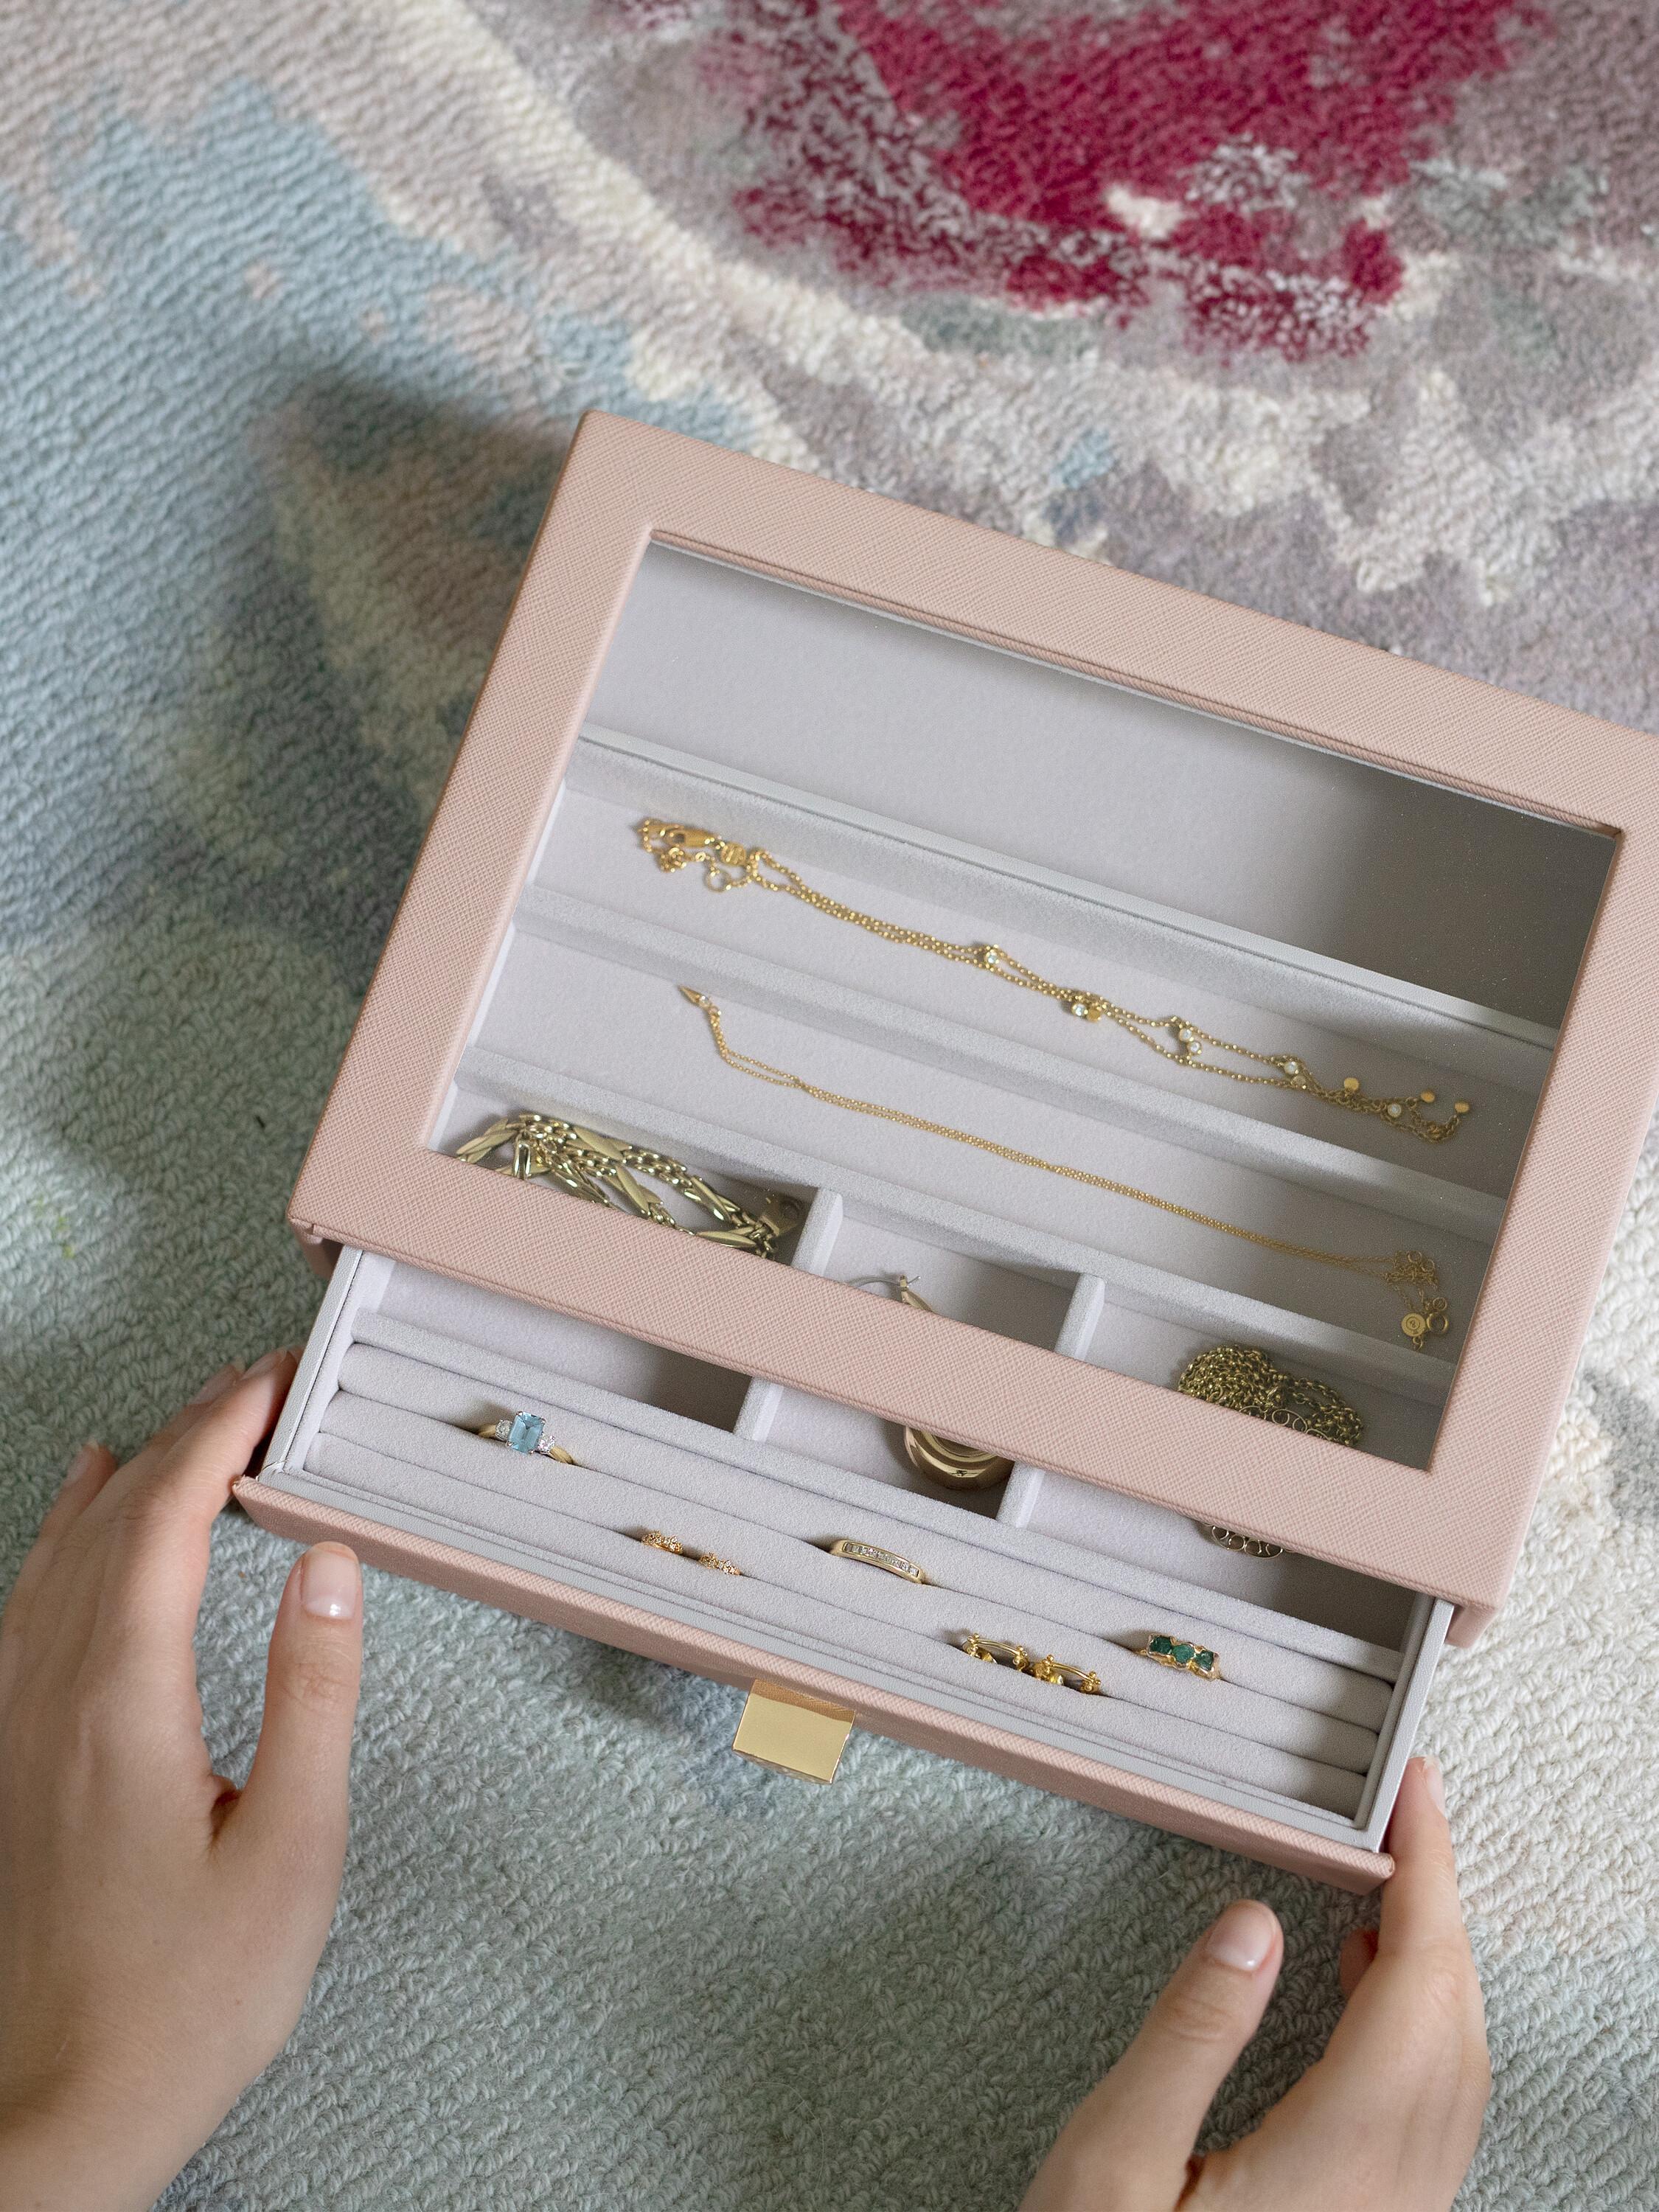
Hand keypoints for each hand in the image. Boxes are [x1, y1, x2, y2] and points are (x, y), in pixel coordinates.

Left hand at [0, 1352, 364, 2211]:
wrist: (56, 2112)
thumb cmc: (179, 2004)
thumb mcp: (292, 1851)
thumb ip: (314, 1695)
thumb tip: (329, 1571)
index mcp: (121, 1702)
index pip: (166, 1516)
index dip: (219, 1432)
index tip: (269, 1384)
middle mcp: (48, 1695)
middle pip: (110, 1518)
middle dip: (184, 1434)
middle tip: (252, 1389)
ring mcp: (12, 1726)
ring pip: (56, 1552)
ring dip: (126, 1474)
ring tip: (182, 1426)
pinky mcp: (3, 1760)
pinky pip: (24, 1603)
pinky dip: (63, 1535)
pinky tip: (76, 1519)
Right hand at [1020, 1758, 1488, 2211]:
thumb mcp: (1112, 2167)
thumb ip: (1188, 2038)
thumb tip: (1254, 1927)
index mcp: (1338, 2162)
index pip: (1418, 1983)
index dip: (1429, 1873)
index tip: (1417, 1795)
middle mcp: (1391, 2195)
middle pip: (1455, 2021)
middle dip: (1441, 1901)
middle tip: (1403, 1817)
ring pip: (1457, 2069)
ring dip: (1437, 1963)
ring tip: (1389, 1887)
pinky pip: (1435, 2110)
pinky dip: (1423, 2024)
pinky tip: (1376, 1997)